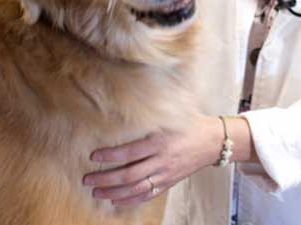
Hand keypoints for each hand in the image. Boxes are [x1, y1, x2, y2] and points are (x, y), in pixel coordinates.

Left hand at [83, 114, 222, 205]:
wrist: (213, 141)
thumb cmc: (190, 123)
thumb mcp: (172, 115)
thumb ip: (151, 114)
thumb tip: (128, 101)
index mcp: (160, 141)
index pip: (130, 152)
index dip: (110, 156)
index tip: (93, 156)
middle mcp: (162, 160)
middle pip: (129, 175)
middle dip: (105, 178)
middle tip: (87, 179)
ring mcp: (166, 173)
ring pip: (136, 188)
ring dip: (114, 192)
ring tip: (96, 192)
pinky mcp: (169, 182)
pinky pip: (148, 195)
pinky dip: (131, 200)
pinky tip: (116, 200)